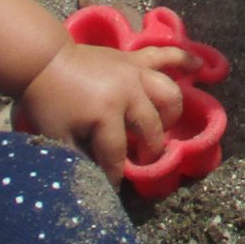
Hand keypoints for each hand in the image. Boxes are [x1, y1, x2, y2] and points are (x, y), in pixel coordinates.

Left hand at [15, 41, 197, 182]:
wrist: (43, 61)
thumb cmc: (48, 102)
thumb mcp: (57, 137)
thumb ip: (79, 158)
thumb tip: (98, 177)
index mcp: (107, 114)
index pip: (117, 154)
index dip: (115, 175)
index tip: (113, 189)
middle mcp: (128, 93)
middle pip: (150, 128)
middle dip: (149, 150)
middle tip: (143, 161)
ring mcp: (135, 73)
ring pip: (167, 94)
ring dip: (170, 113)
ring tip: (164, 126)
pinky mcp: (134, 58)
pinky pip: (165, 55)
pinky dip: (184, 59)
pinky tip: (201, 67)